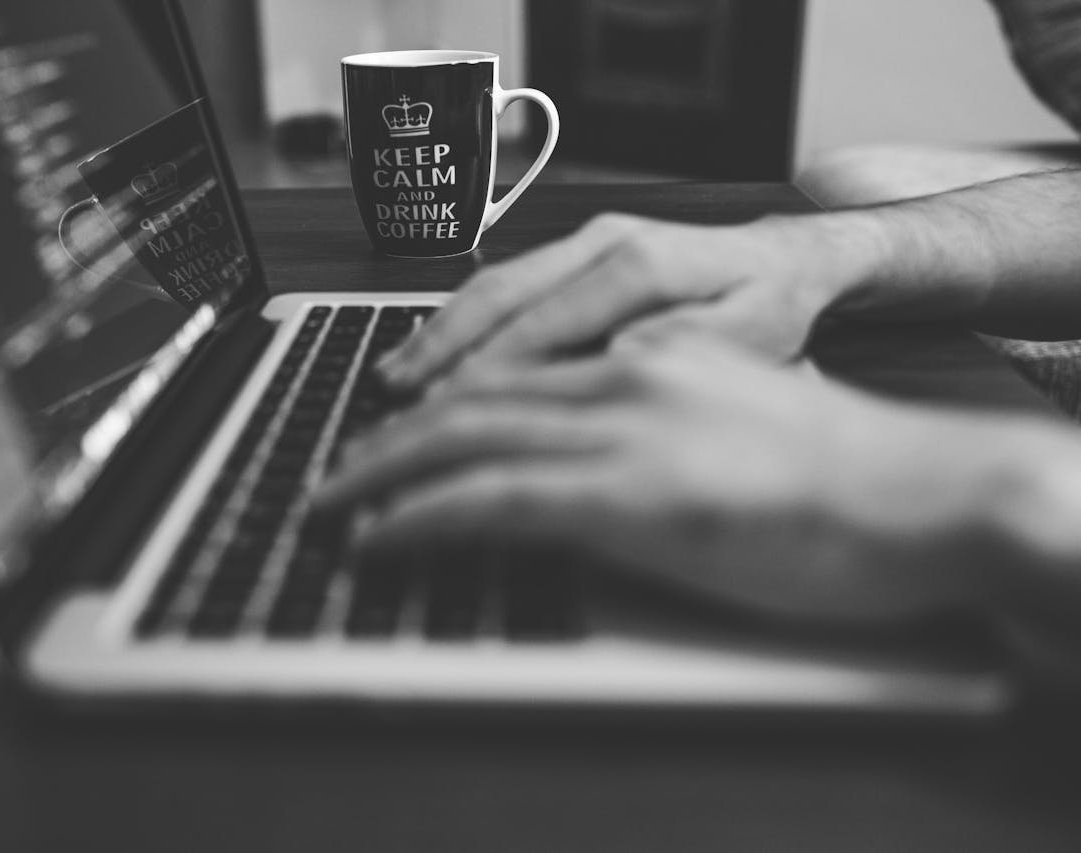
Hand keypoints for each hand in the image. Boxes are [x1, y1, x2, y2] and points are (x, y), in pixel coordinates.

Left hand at [319, 337, 1037, 625]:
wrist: (919, 494)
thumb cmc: (839, 475)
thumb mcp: (731, 422)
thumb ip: (657, 424)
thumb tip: (597, 457)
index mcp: (646, 355)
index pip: (511, 370)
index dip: (436, 401)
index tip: (391, 433)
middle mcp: (623, 375)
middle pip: (470, 396)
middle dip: (384, 437)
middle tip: (333, 470)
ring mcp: (624, 430)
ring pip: (464, 437)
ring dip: (381, 473)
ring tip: (332, 504)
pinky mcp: (631, 494)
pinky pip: (494, 497)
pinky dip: (424, 514)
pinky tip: (383, 534)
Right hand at [377, 212, 879, 387]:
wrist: (788, 258)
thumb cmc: (771, 304)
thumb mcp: (749, 337)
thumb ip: (672, 349)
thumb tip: (605, 362)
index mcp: (640, 264)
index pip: (543, 324)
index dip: (488, 373)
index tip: (445, 417)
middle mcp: (604, 240)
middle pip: (501, 294)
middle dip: (440, 347)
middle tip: (391, 398)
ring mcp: (588, 239)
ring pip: (495, 283)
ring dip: (441, 331)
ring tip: (394, 376)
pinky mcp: (580, 250)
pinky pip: (510, 282)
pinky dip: (465, 318)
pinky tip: (436, 349)